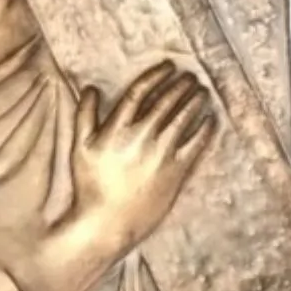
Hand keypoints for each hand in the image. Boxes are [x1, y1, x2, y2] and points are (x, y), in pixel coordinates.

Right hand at [71, 61, 215, 254]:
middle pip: (166, 101)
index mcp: (117, 128)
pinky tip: (210, 119)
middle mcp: (141, 137)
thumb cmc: (90, 185)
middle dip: (180, 84)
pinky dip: (204, 128)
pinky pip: (195, 144)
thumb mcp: (80, 148)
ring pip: (183, 118)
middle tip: (190, 76)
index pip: (140, 91)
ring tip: (201, 91)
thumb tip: (91, 88)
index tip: (168, 66)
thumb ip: (85, 114)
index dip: (156, 74)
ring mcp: (161, 154)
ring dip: (194, 100)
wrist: (107, 224)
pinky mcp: (176, 172)